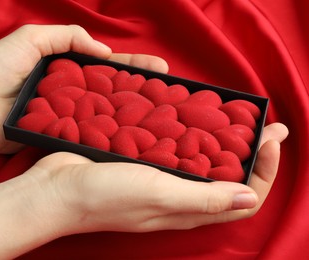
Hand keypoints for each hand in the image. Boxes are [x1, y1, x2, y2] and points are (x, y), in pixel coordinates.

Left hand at [0, 24, 168, 152]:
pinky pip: (87, 136)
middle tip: (173, 93)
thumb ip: (67, 36)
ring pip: (105, 115)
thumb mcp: (30, 39)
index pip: (108, 67)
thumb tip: (103, 52)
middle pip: (114, 92)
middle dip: (142, 91)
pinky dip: (108, 137)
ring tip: (161, 115)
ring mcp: (68, 117)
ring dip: (132, 115)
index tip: (160, 68)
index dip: (133, 67)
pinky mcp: (59, 137)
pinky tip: (131, 138)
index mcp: (68, 69)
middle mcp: (73, 94)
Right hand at [26, 123, 287, 233]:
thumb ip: (204, 197)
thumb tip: (249, 198)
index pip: (241, 197)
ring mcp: (157, 180)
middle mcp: (176, 197)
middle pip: (224, 177)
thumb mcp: (159, 195)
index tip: (269, 140)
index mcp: (186, 209)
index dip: (262, 171)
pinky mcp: (139, 164)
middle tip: (263, 125)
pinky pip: (170, 149)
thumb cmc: (106, 197)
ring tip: (232, 118)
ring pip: (198, 161)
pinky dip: (185, 135)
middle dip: (247, 152)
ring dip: (219, 141)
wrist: (57, 189)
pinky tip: (188, 117)